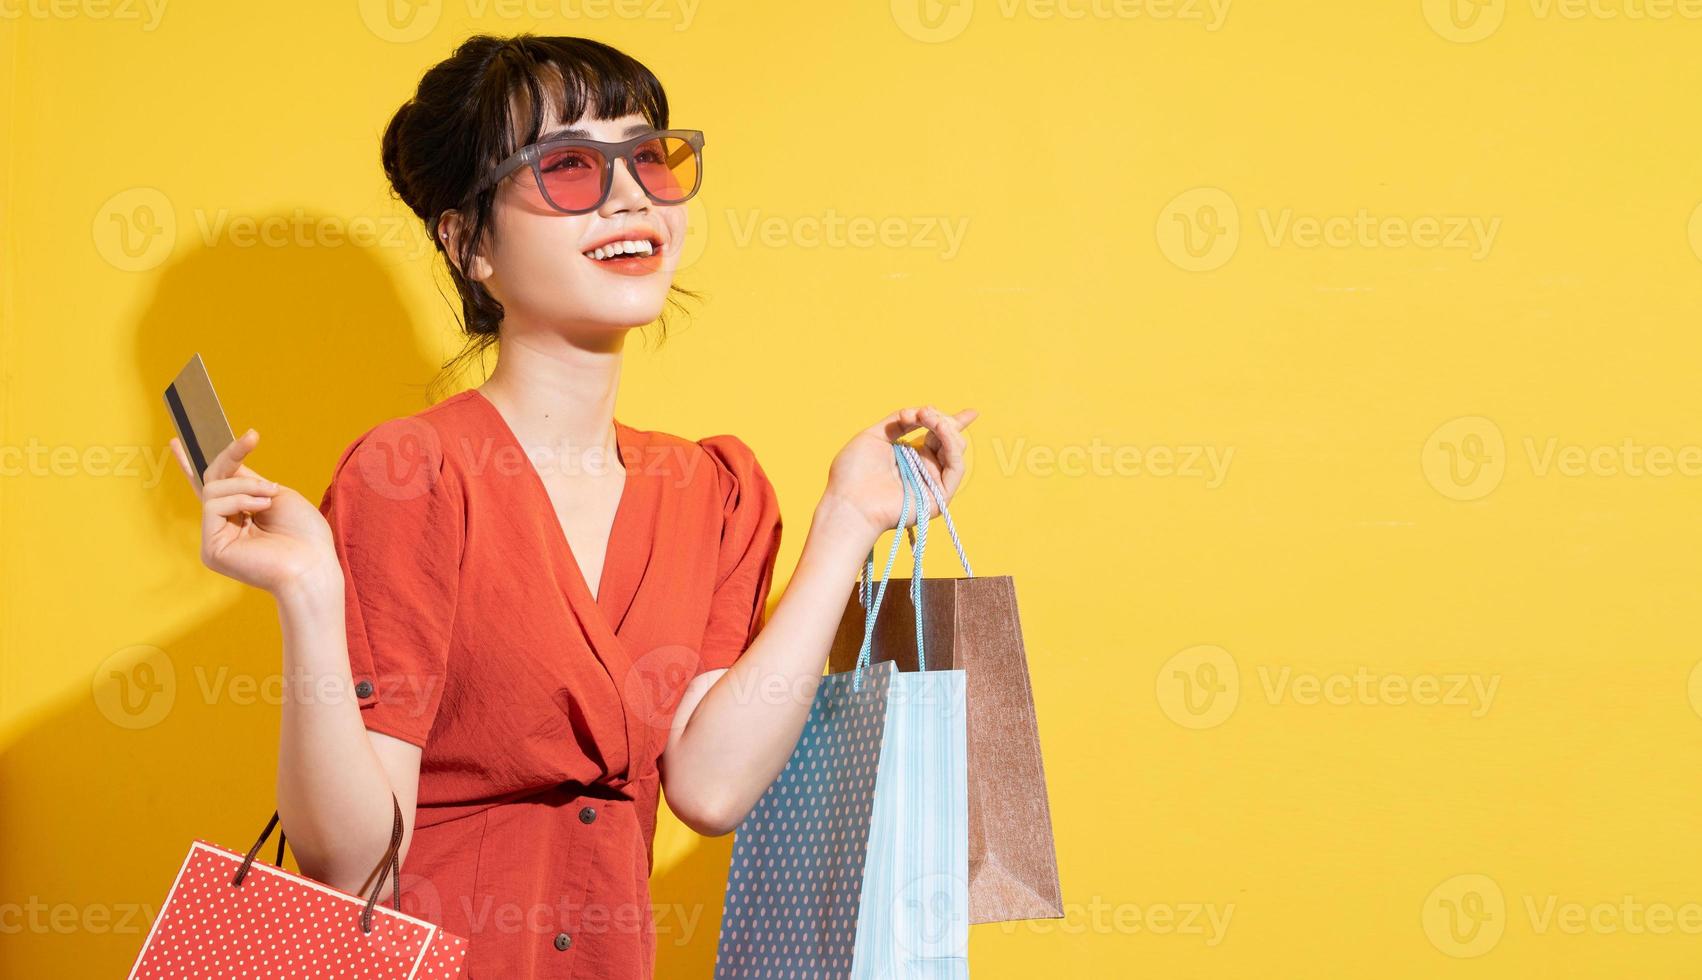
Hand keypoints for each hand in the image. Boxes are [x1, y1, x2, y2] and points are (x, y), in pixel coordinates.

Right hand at [169, 428, 339, 596]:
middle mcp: (225, 526)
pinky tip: (259, 510)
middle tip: (252, 438)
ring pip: (213, 490)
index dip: (191, 466)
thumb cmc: (305, 533)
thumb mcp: (276, 495)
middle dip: (231, 457)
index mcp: (241, 515)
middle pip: (212, 481)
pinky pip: (213, 506)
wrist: (313, 562)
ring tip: (270, 497)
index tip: (177, 442)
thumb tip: (226, 468)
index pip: (212, 488)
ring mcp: (216, 538)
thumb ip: (247, 482)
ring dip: (245, 486)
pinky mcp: (211, 548)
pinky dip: (239, 501)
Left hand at [822, 405, 977, 545]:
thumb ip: (898, 422)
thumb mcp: (874, 436)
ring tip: (927, 415)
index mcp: (909, 456)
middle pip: (948, 440)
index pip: (937, 437)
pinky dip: (951, 443)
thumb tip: (919, 411)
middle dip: (940, 419)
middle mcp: (923, 469)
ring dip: (944, 426)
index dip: (952, 423)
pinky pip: (956, 467)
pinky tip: (940, 427)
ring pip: (955, 450)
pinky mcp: (940, 497)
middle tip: (923, 411)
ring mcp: (932, 483)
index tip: (970, 412)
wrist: (848, 502)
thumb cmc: (852, 473)